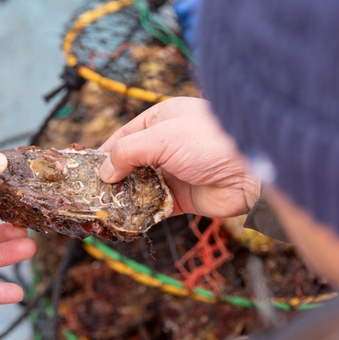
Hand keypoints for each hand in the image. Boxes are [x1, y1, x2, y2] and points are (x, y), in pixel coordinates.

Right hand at [99, 97, 259, 217]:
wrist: (253, 169)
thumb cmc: (210, 140)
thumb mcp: (161, 137)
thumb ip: (128, 153)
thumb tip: (104, 171)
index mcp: (162, 120)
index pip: (124, 136)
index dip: (105, 153)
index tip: (85, 169)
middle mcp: (168, 145)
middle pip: (131, 163)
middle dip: (113, 178)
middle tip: (92, 193)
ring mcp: (176, 172)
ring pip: (141, 186)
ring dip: (126, 197)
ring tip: (105, 208)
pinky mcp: (184, 197)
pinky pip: (156, 206)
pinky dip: (142, 213)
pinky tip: (127, 218)